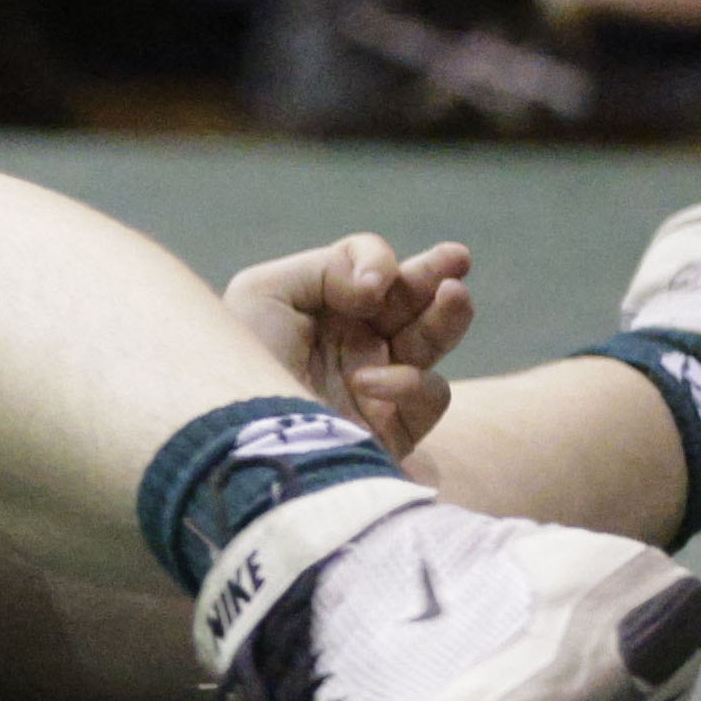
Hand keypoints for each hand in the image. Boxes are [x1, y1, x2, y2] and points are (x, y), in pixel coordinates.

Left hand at [219, 232, 473, 458]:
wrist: (242, 441)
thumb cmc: (244, 360)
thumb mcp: (265, 294)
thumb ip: (328, 268)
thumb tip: (381, 287)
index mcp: (322, 306)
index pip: (367, 270)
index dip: (377, 261)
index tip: (373, 281)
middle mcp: (353, 340)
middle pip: (409, 299)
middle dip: (436, 275)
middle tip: (458, 258)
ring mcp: (379, 383)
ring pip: (433, 341)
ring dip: (448, 316)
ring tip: (455, 295)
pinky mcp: (396, 428)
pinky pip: (430, 395)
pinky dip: (407, 383)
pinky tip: (366, 383)